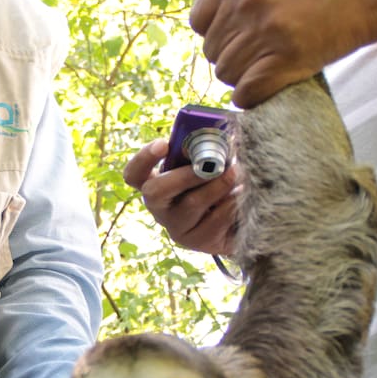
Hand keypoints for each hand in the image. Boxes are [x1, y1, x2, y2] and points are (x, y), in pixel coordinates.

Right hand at [123, 139, 238, 255]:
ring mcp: (177, 228)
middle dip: (185, 174)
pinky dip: (232, 202)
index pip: (134, 174)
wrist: (239, 221)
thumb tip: (216, 136)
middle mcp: (159, 208)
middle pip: (155, 192)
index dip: (144, 159)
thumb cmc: (216, 183)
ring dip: (218, 184)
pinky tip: (243, 193)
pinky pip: (216, 219)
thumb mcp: (204, 165)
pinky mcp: (199, 242)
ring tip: (237, 172)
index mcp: (155, 183)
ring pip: (192, 203)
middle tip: (212, 163)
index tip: (163, 144)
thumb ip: (200, 151)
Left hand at [189, 0, 368, 107]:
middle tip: (255, 54)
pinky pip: (246, 93)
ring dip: (241, 77)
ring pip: (227, 74)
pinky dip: (249, 97)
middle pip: (213, 51)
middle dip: (230, 56)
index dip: (214, 32)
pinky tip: (262, 89)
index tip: (232, 36)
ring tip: (263, 68)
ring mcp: (264, 33)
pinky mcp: (284, 60)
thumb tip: (213, 16)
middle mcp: (245, 5)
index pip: (198, 22)